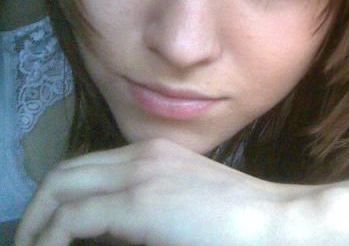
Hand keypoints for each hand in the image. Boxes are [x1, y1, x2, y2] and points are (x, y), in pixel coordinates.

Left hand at [14, 138, 305, 245]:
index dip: (61, 198)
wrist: (275, 222)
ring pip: (60, 187)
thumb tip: (115, 228)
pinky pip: (70, 219)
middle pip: (66, 171)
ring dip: (37, 223)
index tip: (53, 232)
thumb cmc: (239, 222)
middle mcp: (142, 154)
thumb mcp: (188, 206)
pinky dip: (49, 238)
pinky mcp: (139, 203)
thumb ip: (153, 207)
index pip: (89, 166)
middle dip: (38, 208)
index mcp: (156, 153)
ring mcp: (140, 174)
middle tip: (32, 242)